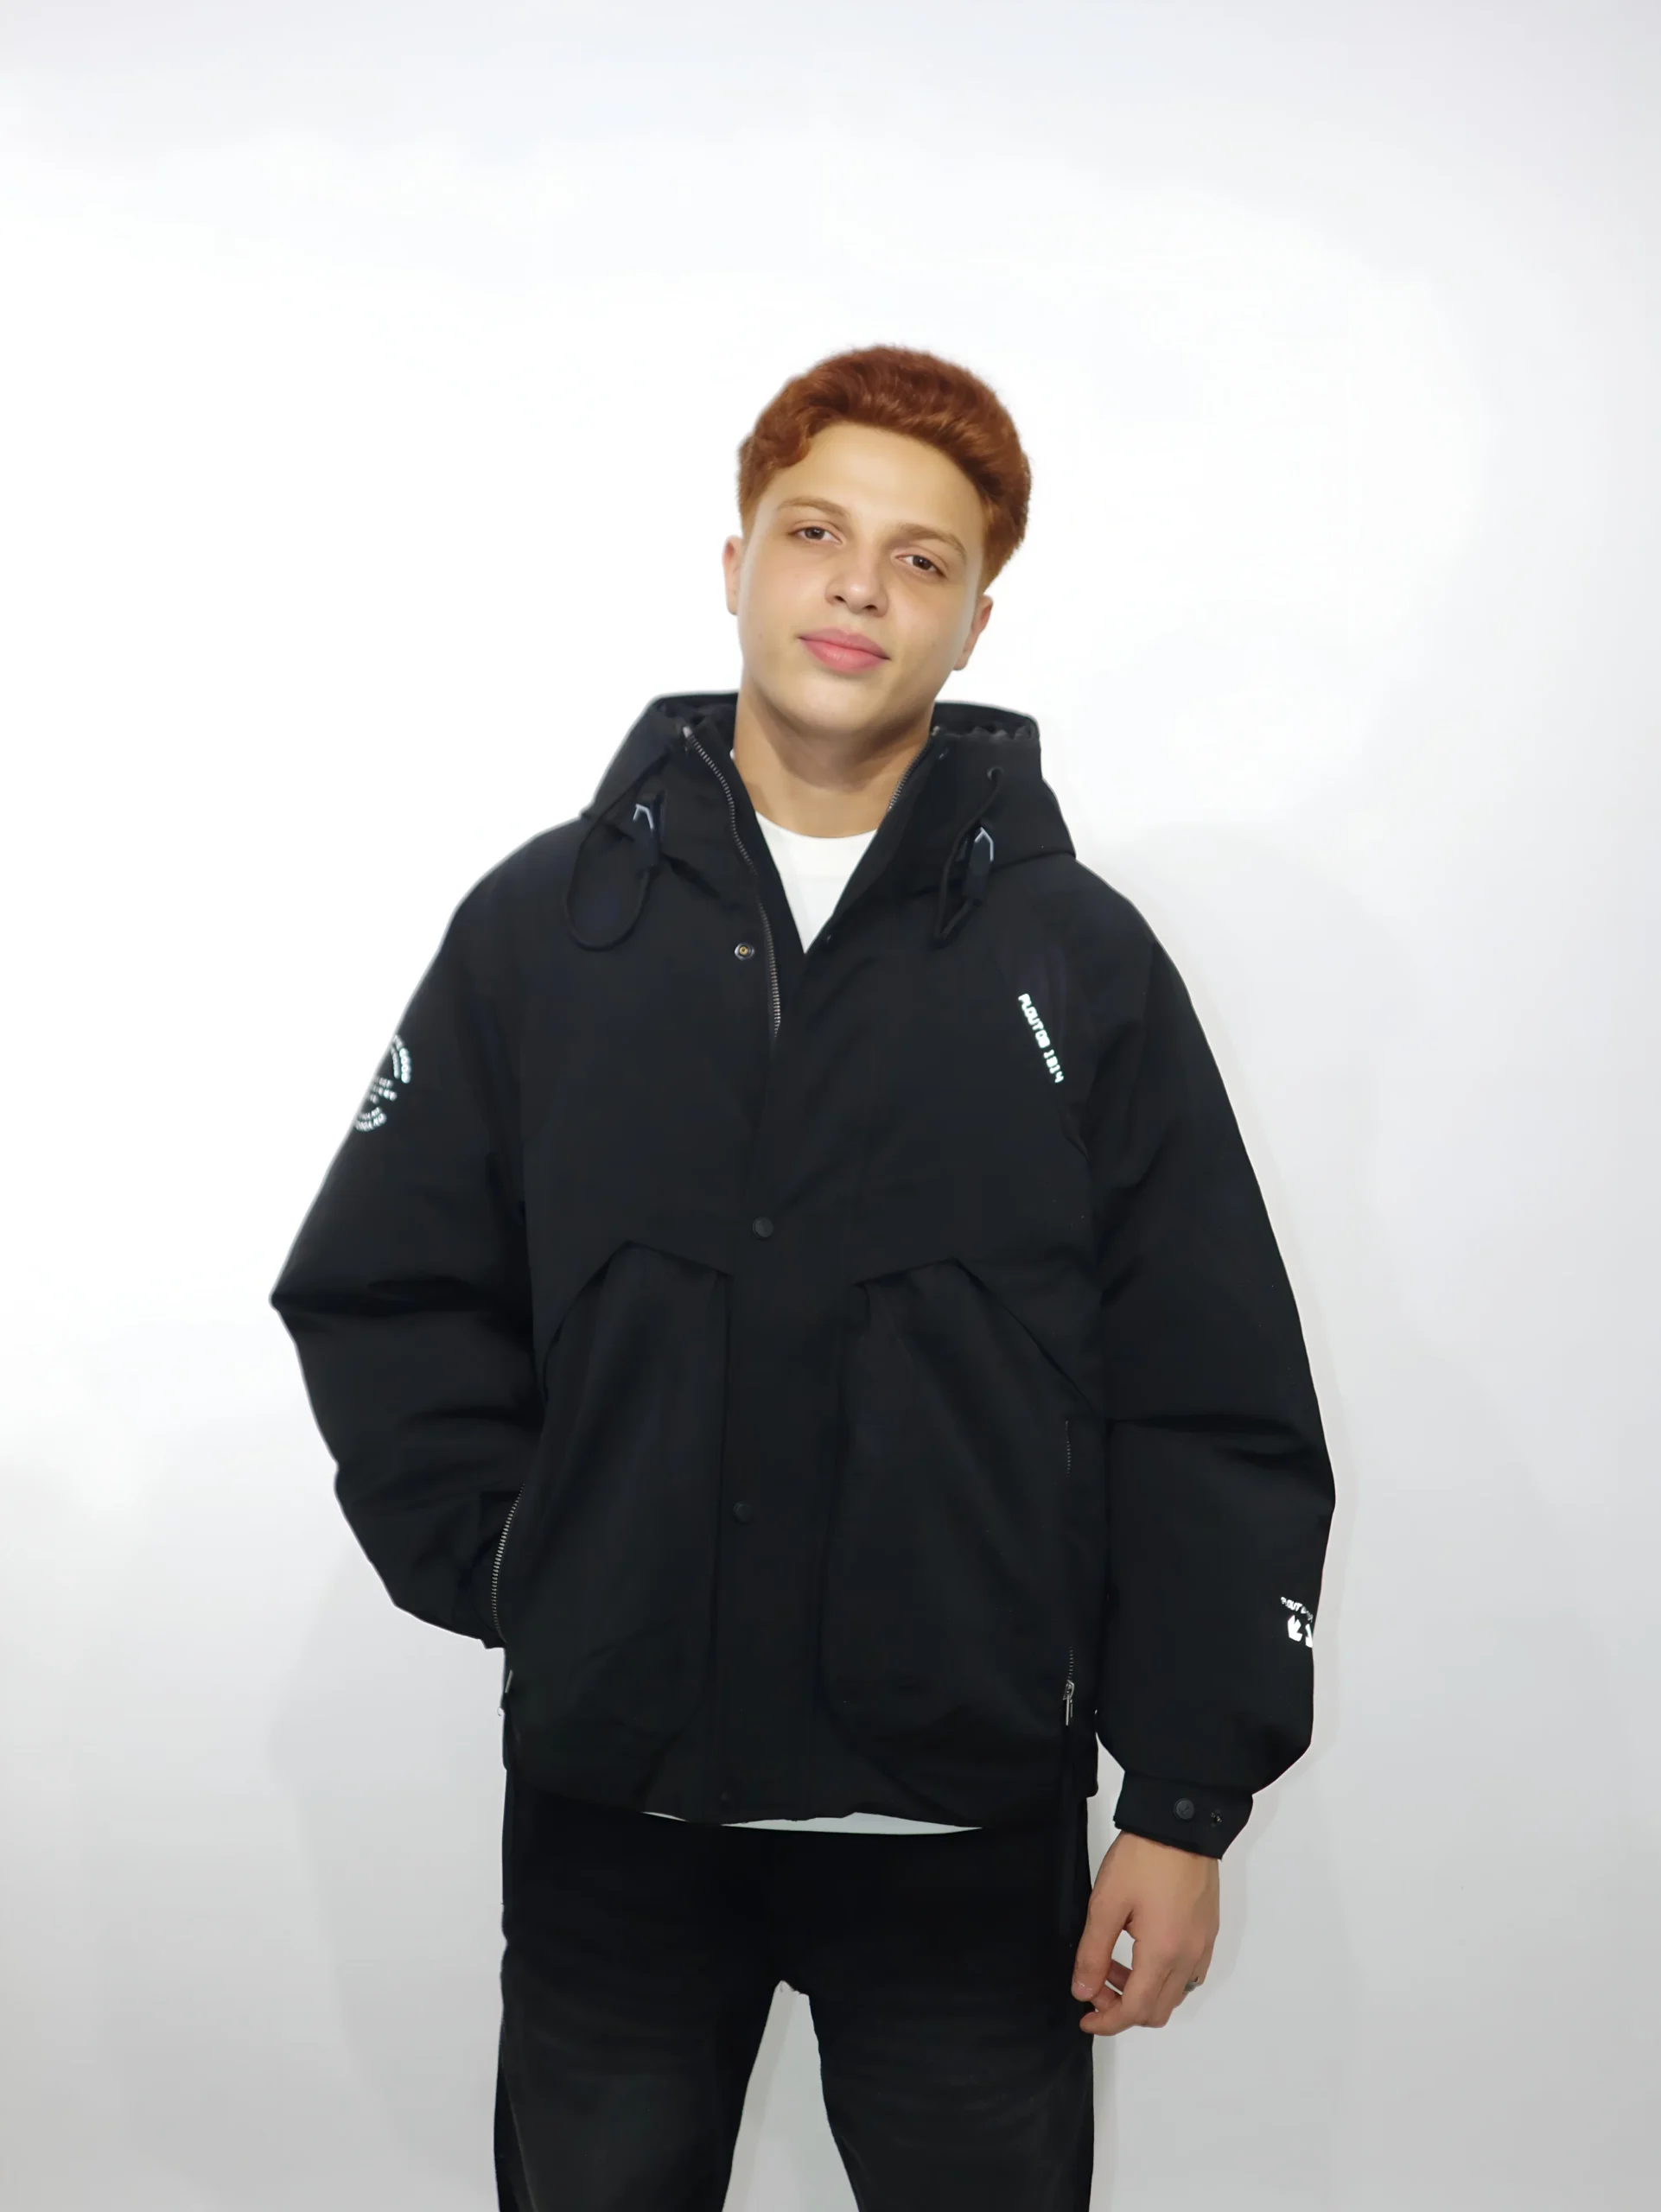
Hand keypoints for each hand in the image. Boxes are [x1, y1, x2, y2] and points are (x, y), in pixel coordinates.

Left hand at [1069, 1830, 1218, 2033]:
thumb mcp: (1106, 1903)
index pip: (1135, 2010)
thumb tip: (1083, 1991)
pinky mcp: (1208, 1930)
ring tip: (1113, 1963)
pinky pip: (1189, 1973)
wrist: (1180, 1821)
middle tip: (1096, 1986)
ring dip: (1143, 1992)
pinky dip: (1164, 1976)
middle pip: (1157, 2010)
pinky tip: (1141, 1952)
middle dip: (1123, 2009)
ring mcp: (1203, 1945)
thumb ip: (1092, 1952)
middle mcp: (1189, 1957)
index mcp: (1163, 1954)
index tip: (1085, 2018)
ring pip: (1175, 1994)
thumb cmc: (1142, 1859)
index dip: (1107, 2022)